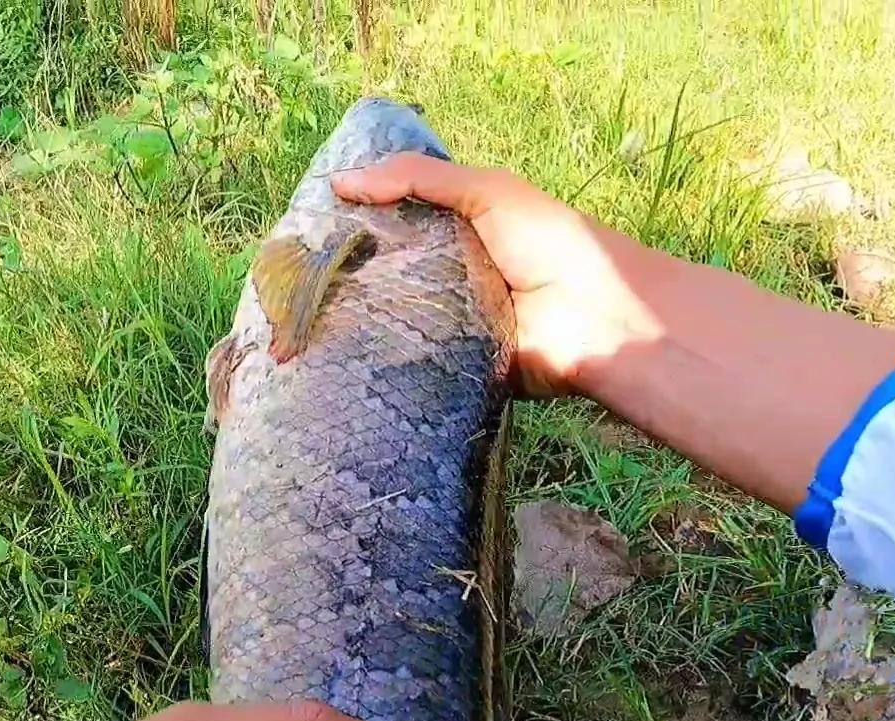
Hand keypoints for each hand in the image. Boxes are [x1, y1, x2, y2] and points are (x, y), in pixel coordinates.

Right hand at [332, 152, 660, 396]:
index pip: (397, 222)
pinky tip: (342, 350)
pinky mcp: (453, 366)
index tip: (308, 221)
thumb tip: (338, 183)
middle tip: (298, 272)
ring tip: (307, 312)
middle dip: (350, 271)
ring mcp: (451, 323)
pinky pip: (412, 360)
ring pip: (392, 316)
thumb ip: (418, 179)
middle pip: (388, 270)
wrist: (596, 318)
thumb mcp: (486, 191)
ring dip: (360, 314)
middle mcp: (452, 276)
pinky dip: (386, 356)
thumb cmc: (549, 242)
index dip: (359, 219)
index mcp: (461, 231)